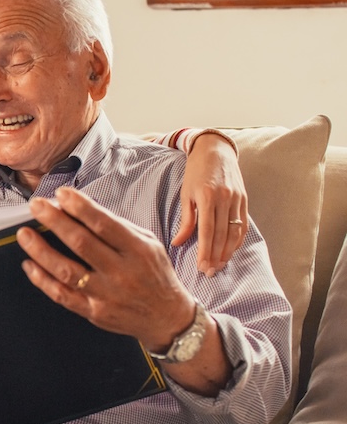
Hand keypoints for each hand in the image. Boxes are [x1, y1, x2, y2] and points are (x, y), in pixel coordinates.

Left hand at [17, 188, 192, 349]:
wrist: (167, 318)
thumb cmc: (154, 274)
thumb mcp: (147, 243)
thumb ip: (117, 227)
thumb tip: (80, 208)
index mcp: (138, 251)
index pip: (104, 224)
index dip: (80, 206)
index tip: (60, 193)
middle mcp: (122, 273)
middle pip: (81, 243)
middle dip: (55, 221)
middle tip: (36, 206)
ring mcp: (106, 295)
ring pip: (66, 271)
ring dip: (41, 250)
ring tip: (24, 234)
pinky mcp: (94, 312)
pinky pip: (62, 295)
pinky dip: (42, 280)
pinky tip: (29, 265)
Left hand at [173, 132, 247, 276]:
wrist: (215, 150)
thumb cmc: (195, 172)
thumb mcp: (185, 193)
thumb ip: (186, 219)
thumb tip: (178, 243)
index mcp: (206, 196)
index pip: (207, 231)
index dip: (205, 251)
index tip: (201, 267)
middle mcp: (224, 198)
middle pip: (222, 235)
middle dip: (216, 256)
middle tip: (210, 273)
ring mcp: (237, 199)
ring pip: (235, 232)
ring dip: (228, 251)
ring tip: (220, 265)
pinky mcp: (245, 199)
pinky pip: (243, 224)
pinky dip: (238, 240)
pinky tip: (231, 251)